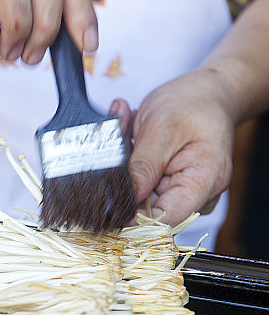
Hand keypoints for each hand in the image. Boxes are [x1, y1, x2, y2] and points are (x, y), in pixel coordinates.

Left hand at [110, 68, 235, 226]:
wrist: (207, 93)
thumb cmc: (192, 105)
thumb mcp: (162, 129)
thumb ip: (144, 167)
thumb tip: (126, 201)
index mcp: (203, 182)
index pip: (165, 221)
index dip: (132, 217)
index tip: (107, 199)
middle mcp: (195, 195)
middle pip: (146, 208)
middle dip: (125, 179)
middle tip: (121, 137)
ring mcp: (180, 192)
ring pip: (138, 195)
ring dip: (127, 165)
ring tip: (130, 127)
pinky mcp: (167, 186)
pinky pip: (139, 184)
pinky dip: (130, 162)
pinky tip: (133, 134)